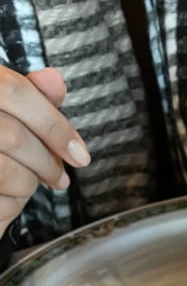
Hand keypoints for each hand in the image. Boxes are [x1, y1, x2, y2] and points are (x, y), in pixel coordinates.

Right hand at [0, 66, 90, 237]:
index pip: (15, 91)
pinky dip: (11, 205)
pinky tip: (6, 197)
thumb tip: (56, 80)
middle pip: (14, 136)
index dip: (54, 125)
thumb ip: (28, 96)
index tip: (79, 154)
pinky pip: (0, 203)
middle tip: (59, 177)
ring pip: (8, 172)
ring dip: (28, 184)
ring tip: (26, 181)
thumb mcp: (2, 109)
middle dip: (47, 163)